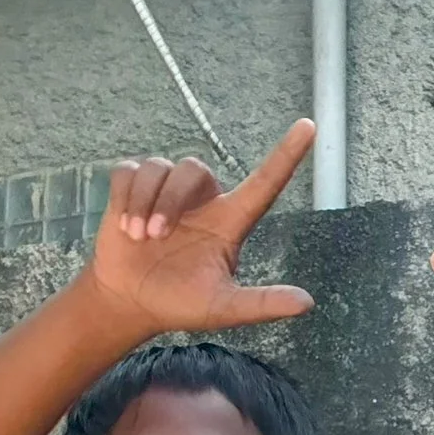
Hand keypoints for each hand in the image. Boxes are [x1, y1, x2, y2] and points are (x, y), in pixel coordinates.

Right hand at [82, 117, 316, 336]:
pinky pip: (129, 171)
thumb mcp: (223, 308)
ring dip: (144, 202)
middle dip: (171, 199)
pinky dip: (124, 198)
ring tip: (138, 237)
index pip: (265, 183)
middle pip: (194, 169)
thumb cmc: (180, 304)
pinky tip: (124, 226)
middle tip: (155, 237)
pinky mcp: (134, 188)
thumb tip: (308, 303)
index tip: (310, 126)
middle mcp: (203, 201)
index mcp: (230, 222)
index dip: (287, 155)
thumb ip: (262, 303)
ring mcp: (167, 192)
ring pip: (159, 167)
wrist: (130, 301)